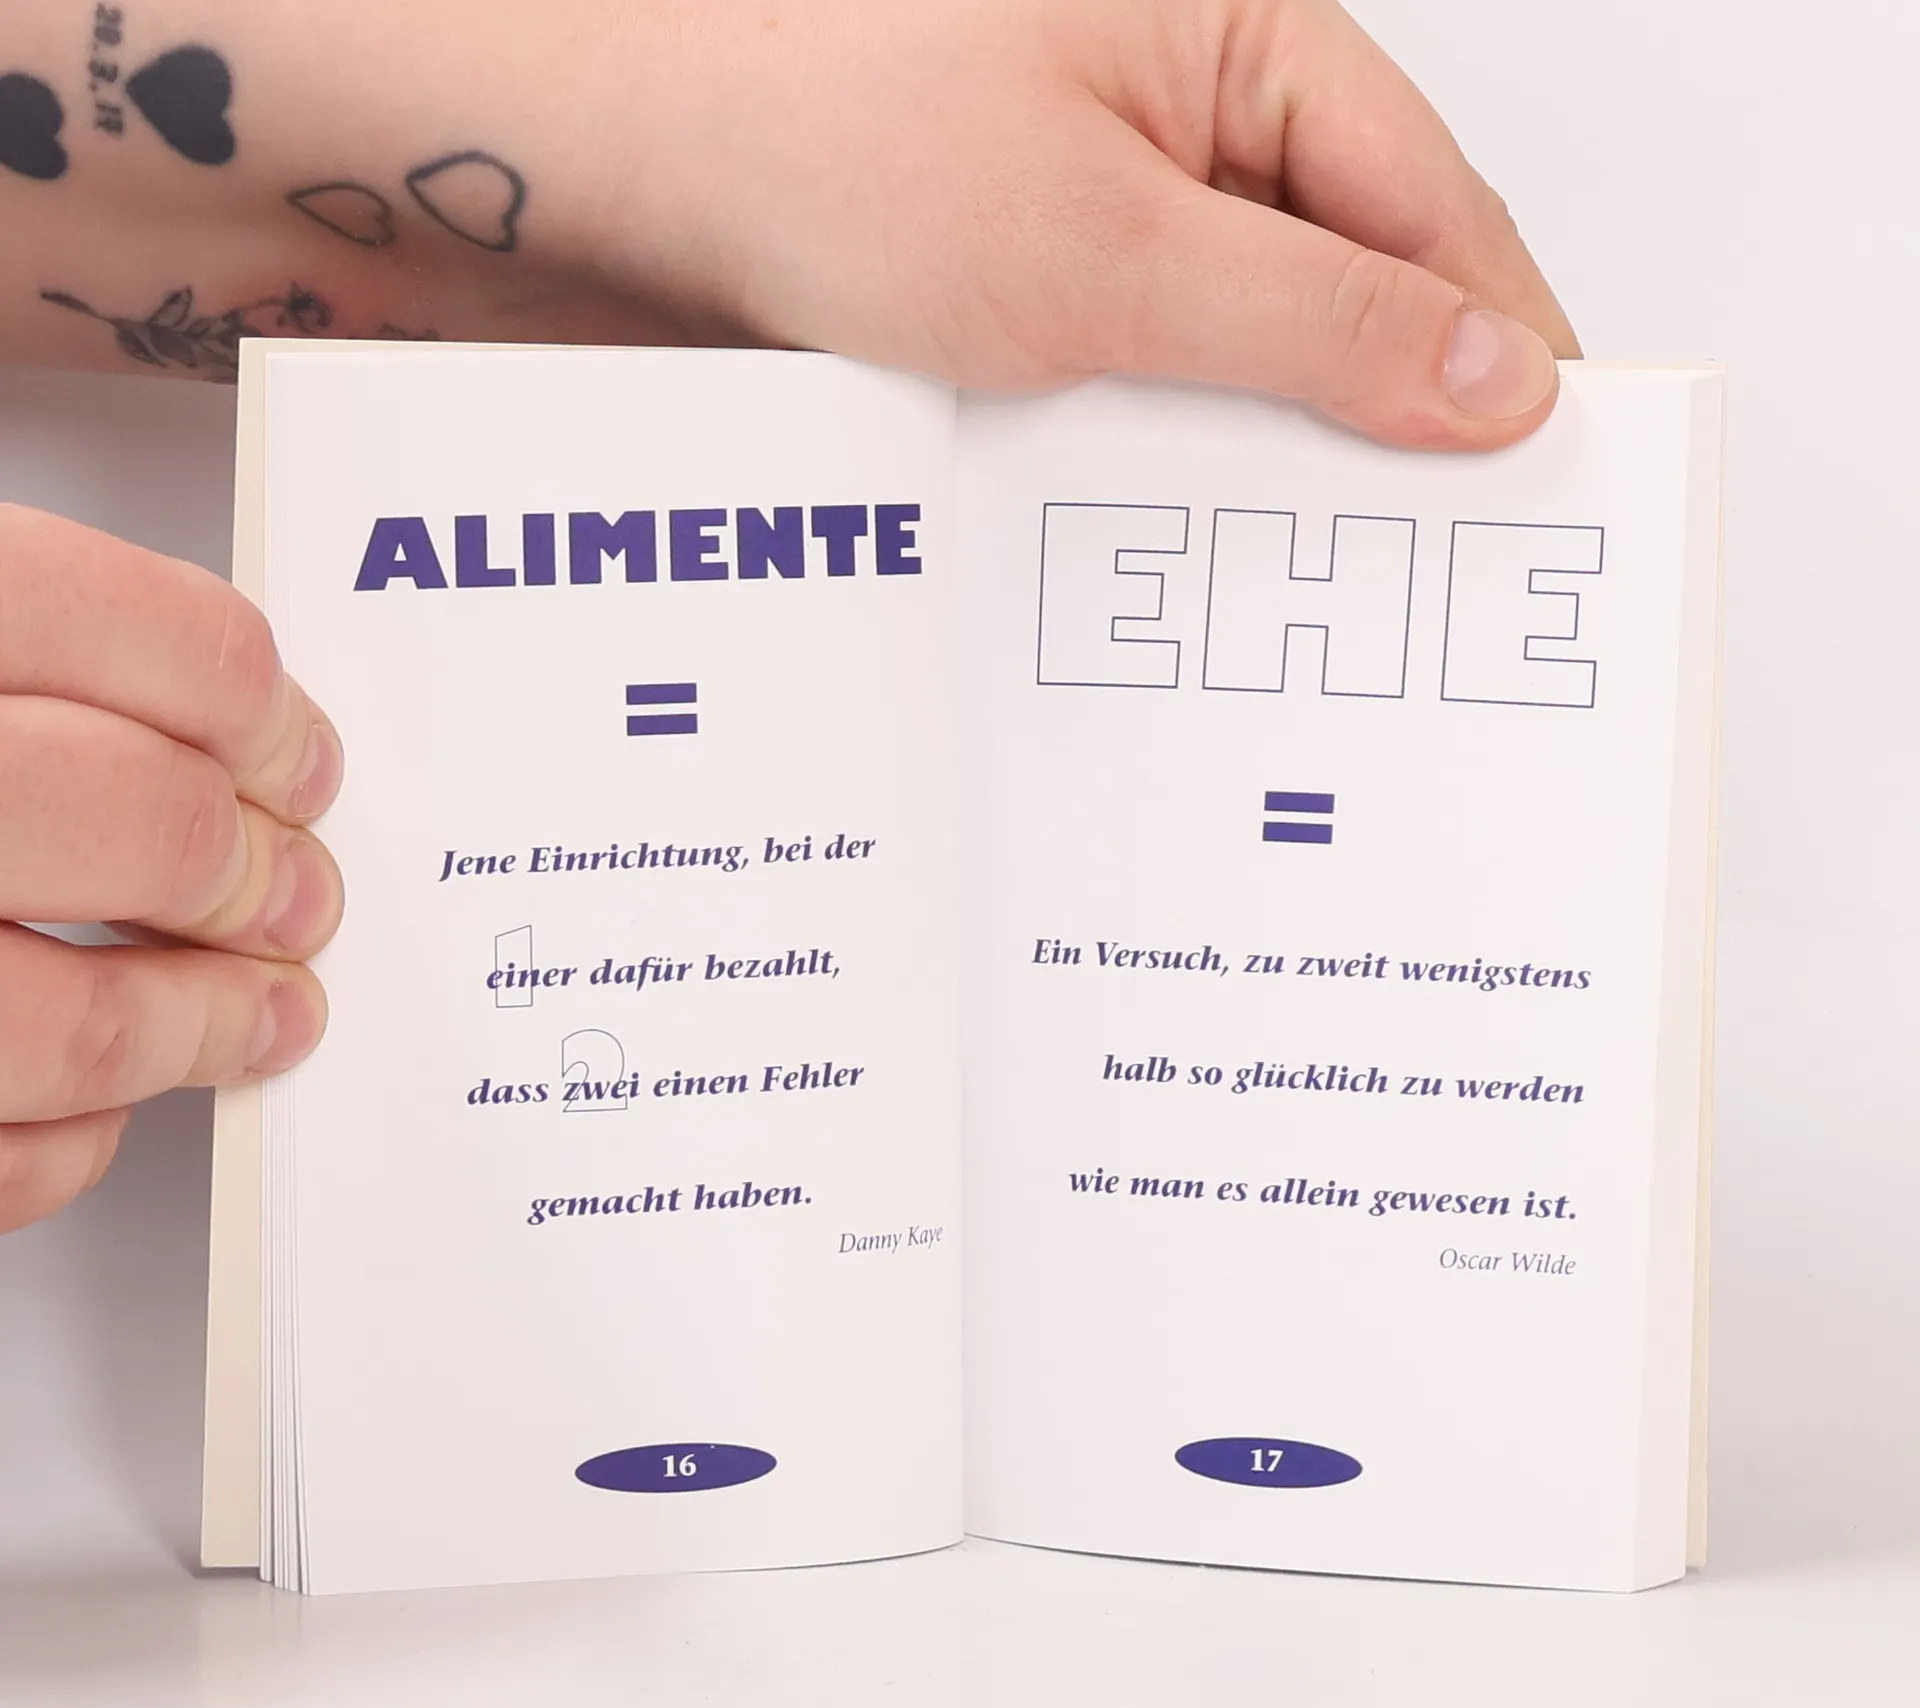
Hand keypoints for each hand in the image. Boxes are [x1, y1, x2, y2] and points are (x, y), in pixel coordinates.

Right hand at [0, 508, 342, 1233]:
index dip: (260, 711)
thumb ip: (50, 655)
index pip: (146, 638)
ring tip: (267, 1015)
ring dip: (206, 1028)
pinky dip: (70, 1139)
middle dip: (257, 878)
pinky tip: (97, 1094)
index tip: (304, 761)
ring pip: (70, 1023)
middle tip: (303, 899)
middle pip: (138, 825)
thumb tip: (235, 725)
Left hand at [559, 0, 1578, 446]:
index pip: (1431, 204)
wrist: (639, 181)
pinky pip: (1156, 373)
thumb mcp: (1109, 253)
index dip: (1497, 336)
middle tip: (1432, 542)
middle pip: (1354, 274)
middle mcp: (1191, 111)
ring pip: (1250, 341)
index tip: (1548, 459)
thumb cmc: (833, 146)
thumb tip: (1488, 376)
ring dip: (1274, 444)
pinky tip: (1178, 522)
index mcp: (1244, 40)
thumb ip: (1311, 320)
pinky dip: (1174, 449)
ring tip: (1305, 551)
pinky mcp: (1049, 281)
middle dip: (1392, 407)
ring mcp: (1117, 199)